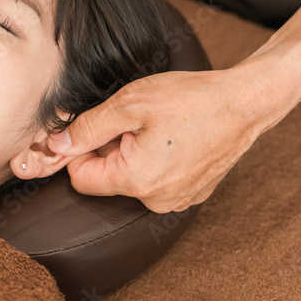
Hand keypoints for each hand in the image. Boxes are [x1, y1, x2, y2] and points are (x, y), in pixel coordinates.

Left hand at [47, 67, 277, 213]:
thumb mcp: (129, 103)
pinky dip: (156, 161)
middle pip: (107, 179)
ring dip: (133, 154)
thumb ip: (87, 128)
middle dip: (110, 149)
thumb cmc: (190, 99)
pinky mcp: (192, 195)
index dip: (80, 149)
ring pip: (132, 180)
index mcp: (136, 181)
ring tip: (157, 128)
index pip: (80, 179)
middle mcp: (156, 201)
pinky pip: (158, 181)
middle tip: (134, 121)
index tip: (98, 126)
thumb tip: (56, 146)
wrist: (245, 103)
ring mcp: (177, 201)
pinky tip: (173, 137)